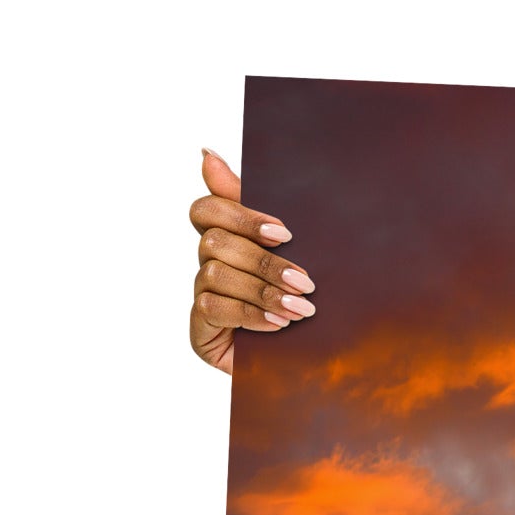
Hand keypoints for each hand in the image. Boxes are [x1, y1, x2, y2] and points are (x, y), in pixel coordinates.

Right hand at [188, 148, 315, 372]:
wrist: (315, 362)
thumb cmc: (305, 300)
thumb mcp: (297, 253)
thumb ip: (261, 209)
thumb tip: (206, 153)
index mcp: (230, 239)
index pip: (207, 209)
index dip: (241, 216)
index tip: (284, 233)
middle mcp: (209, 264)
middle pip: (215, 242)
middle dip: (265, 262)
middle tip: (306, 281)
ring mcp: (202, 296)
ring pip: (215, 274)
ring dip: (264, 291)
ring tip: (302, 309)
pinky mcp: (199, 330)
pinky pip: (213, 308)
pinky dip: (250, 314)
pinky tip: (279, 326)